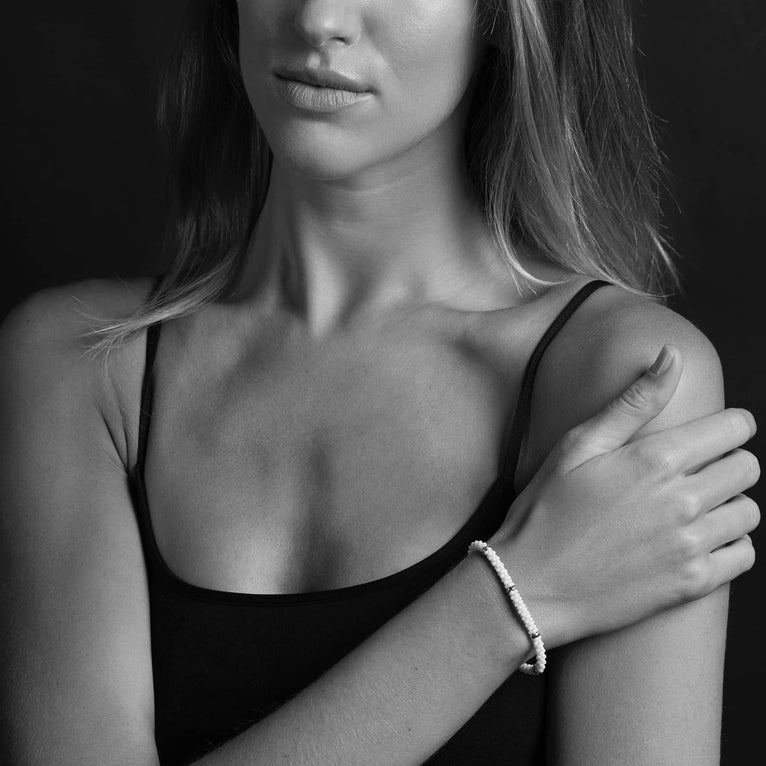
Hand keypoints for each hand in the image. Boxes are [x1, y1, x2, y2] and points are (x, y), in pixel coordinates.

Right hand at [490, 344, 758, 647]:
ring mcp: (690, 545)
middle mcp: (682, 500)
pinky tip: (697, 540)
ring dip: (729, 504)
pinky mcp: (691, 584)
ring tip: (694, 506)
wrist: (531, 584)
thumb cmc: (546, 509)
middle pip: (747, 468)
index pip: (734, 428)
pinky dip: (730, 545)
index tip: (714, 432)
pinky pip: (744, 556)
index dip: (729, 425)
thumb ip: (633, 401)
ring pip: (749, 512)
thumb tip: (673, 355)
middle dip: (728, 461)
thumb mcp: (578, 446)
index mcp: (655, 459)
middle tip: (696, 470)